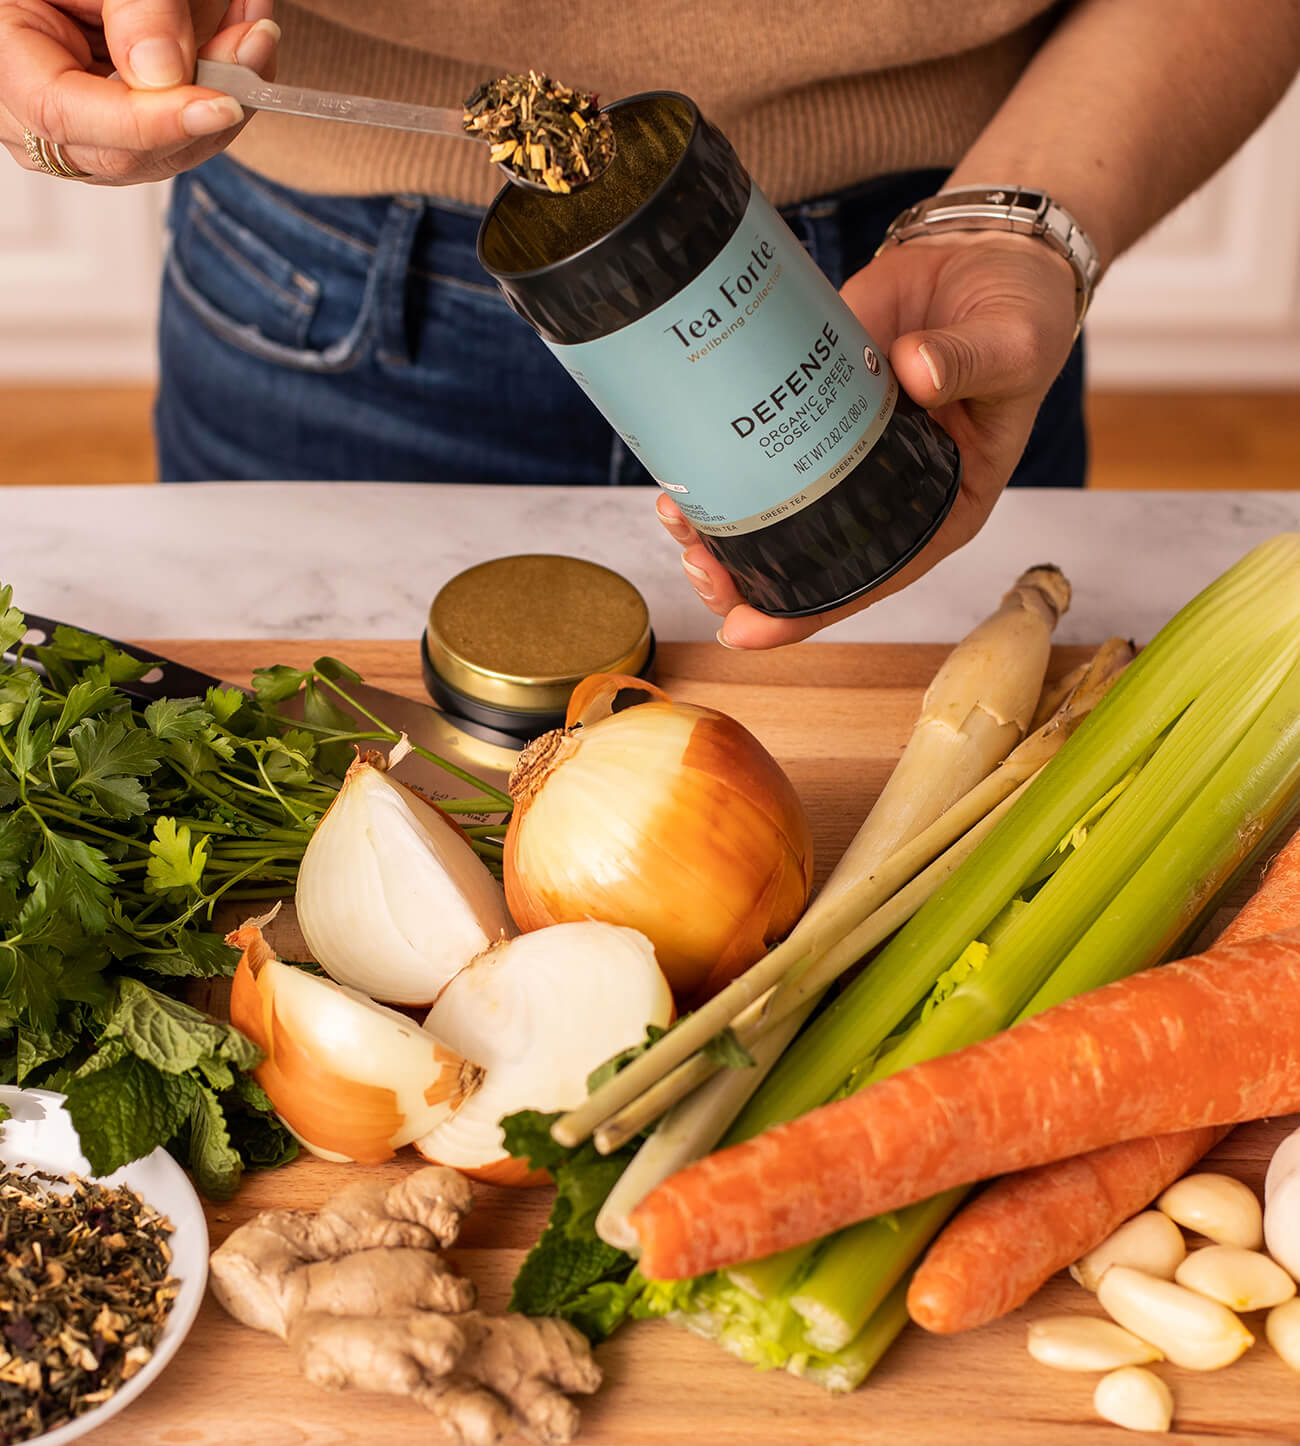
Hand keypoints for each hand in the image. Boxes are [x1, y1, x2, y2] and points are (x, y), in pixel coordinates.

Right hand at [0, 0, 279, 184]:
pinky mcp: (120, 138)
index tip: (223, 103)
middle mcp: (33, 123)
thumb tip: (164, 72)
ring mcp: (80, 139)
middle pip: (131, 149)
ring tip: (255, 31)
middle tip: (256, 40)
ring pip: (167, 152)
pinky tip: (243, 49)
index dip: (152, 120)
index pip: (67, 117)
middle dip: (207, 101)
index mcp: (5, 68)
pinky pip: (178, 138)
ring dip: (226, 96)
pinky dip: (218, 95)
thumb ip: (129, 8)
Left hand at [657, 231, 1079, 647]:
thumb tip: (913, 370)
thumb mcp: (1013, 346)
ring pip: (774, 505)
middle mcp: (883, 490)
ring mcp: (842, 449)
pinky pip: (761, 442)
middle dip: (744, 573)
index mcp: (941, 505)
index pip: (870, 577)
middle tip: (699, 565)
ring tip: (676, 514)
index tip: (743, 631)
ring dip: (720, 520)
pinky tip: (684, 460)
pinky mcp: (813, 401)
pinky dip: (721, 456)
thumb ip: (967, 362)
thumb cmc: (1019, 316)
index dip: (806, 613)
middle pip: (808, 555)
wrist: (986, 251)